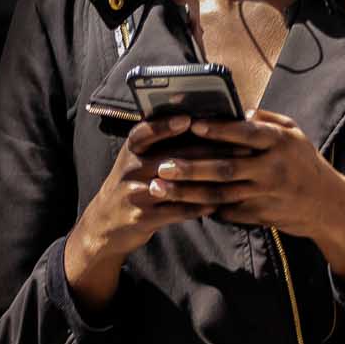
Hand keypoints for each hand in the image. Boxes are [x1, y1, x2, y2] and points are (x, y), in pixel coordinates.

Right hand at [66, 115, 231, 312]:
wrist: (104, 225)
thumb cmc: (132, 184)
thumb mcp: (136, 161)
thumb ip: (160, 144)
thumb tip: (199, 122)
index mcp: (130, 151)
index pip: (144, 133)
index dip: (165, 126)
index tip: (188, 119)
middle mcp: (129, 170)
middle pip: (171, 157)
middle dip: (209, 151)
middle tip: (240, 147)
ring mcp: (135, 195)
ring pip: (178, 185)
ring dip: (209, 180)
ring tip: (236, 175)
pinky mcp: (143, 218)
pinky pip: (177, 211)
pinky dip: (199, 207)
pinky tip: (219, 202)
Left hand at [162, 110, 344, 281]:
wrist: (327, 205)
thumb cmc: (305, 163)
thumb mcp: (295, 134)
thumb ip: (267, 120)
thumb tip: (238, 111)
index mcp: (281, 143)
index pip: (246, 133)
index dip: (219, 130)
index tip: (193, 125)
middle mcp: (272, 170)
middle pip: (226, 168)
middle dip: (191, 167)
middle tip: (162, 165)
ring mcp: (265, 195)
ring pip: (220, 195)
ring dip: (188, 192)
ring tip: (160, 188)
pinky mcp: (259, 215)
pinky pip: (227, 211)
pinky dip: (202, 207)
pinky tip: (178, 204)